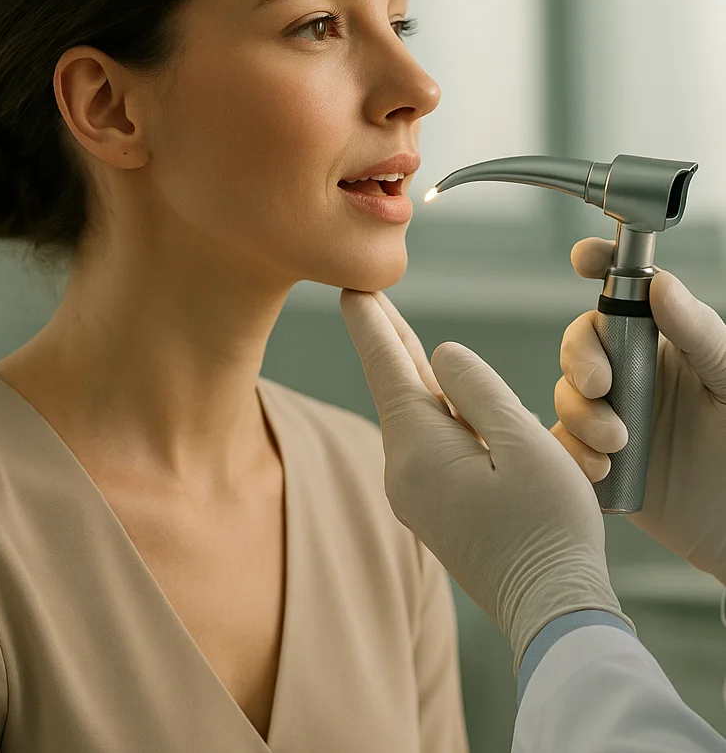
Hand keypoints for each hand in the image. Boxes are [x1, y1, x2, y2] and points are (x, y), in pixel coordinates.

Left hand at [339, 287, 631, 672]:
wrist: (553, 614)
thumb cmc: (548, 526)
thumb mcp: (522, 441)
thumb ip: (478, 389)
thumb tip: (441, 354)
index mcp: (418, 448)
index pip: (386, 367)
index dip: (371, 322)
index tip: (350, 289)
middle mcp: (403, 470)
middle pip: (398, 387)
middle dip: (387, 339)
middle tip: (364, 296)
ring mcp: (416, 494)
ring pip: (417, 415)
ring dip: (417, 374)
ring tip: (396, 332)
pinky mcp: (434, 509)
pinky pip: (431, 443)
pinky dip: (437, 411)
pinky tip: (441, 394)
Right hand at [552, 237, 725, 584]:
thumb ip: (699, 333)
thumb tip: (661, 287)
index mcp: (664, 343)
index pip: (624, 292)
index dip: (599, 266)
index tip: (584, 260)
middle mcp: (631, 372)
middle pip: (580, 342)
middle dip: (580, 359)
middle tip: (601, 385)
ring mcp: (609, 414)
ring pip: (566, 393)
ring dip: (581, 414)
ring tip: (617, 443)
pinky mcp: (594, 456)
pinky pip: (561, 443)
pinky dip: (571, 451)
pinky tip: (601, 467)